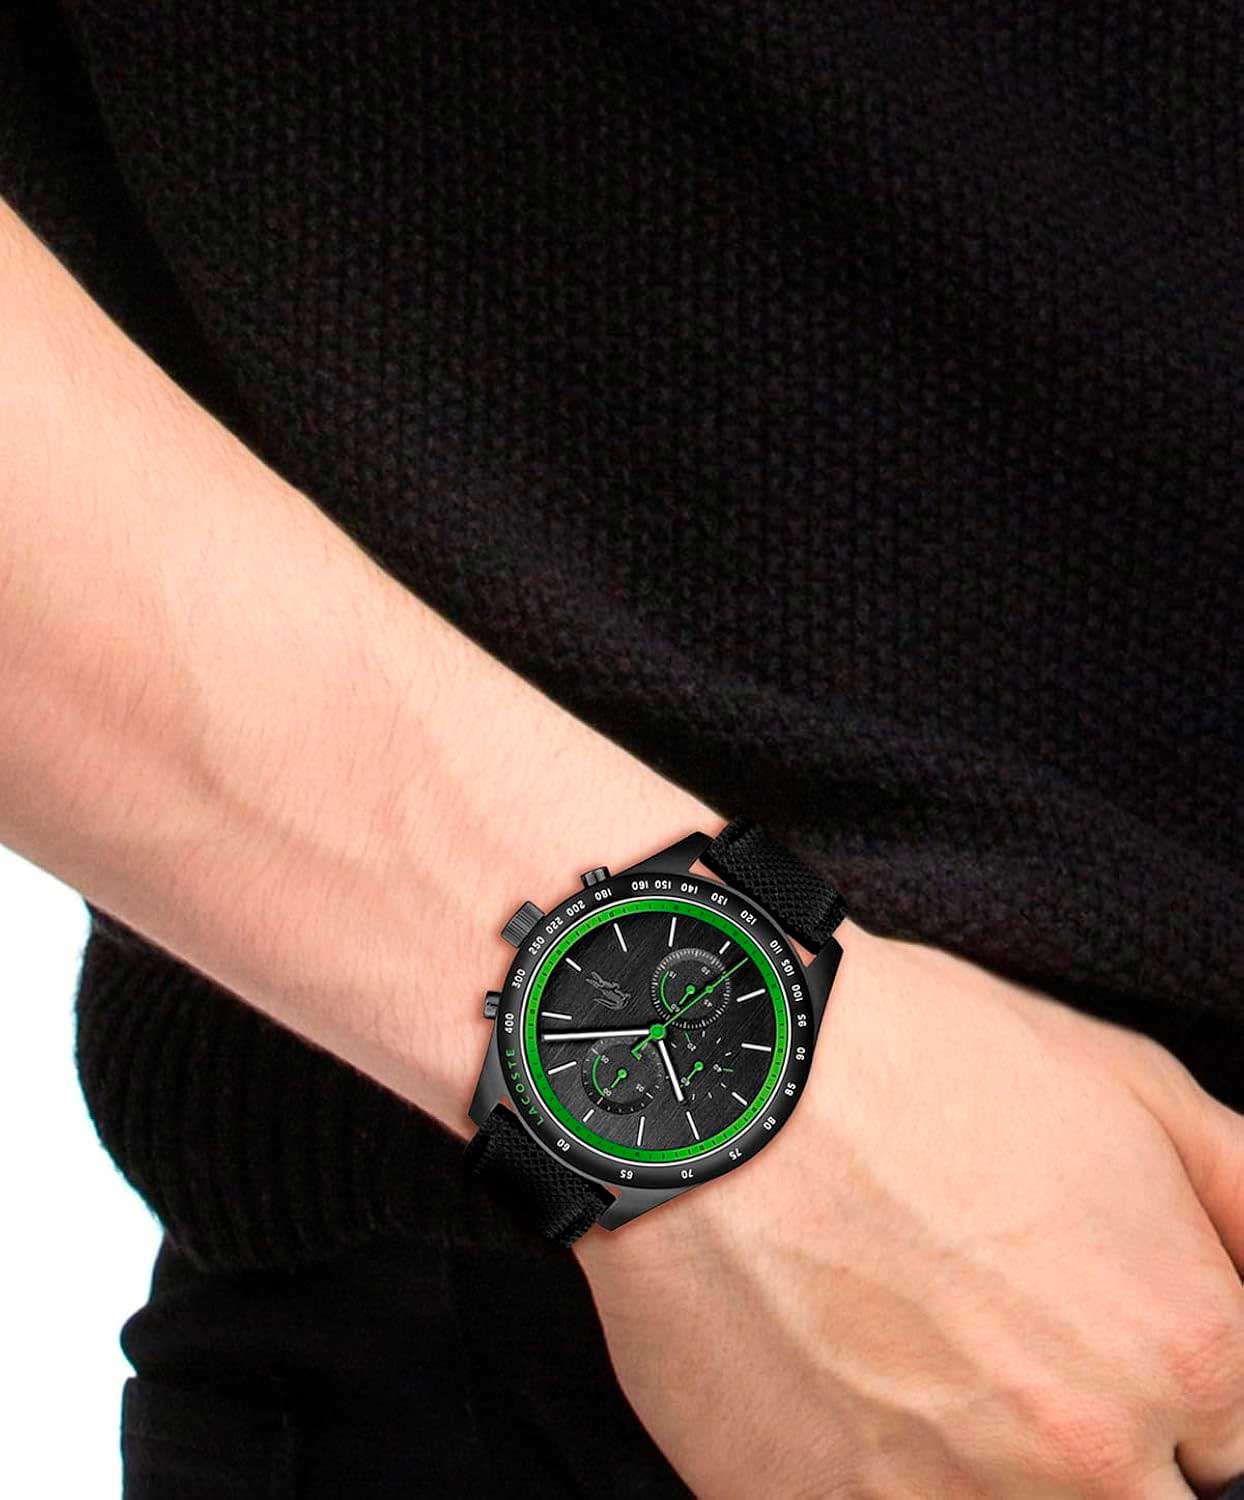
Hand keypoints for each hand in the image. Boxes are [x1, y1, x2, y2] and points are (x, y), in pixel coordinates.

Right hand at [576, 922, 1243, 1497]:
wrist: (714, 1074)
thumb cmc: (906, 1058)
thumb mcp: (1121, 1080)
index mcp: (1180, 1345)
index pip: (1241, 1447)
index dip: (1182, 1400)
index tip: (1115, 1359)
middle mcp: (1082, 1451)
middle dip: (1100, 1447)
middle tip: (1007, 1360)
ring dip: (995, 1474)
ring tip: (924, 1375)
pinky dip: (891, 1483)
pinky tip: (856, 1397)